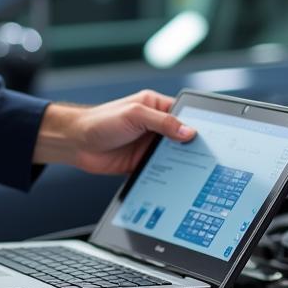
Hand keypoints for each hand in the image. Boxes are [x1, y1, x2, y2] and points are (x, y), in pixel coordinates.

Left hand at [33, 90, 195, 174]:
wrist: (75, 143)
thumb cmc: (100, 121)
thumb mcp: (135, 115)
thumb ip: (162, 122)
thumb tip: (189, 131)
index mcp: (155, 106)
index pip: (184, 113)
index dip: (198, 124)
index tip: (212, 136)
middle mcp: (154, 125)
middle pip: (182, 137)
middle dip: (193, 146)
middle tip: (208, 157)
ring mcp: (149, 145)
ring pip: (174, 155)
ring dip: (182, 162)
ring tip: (198, 171)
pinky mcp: (142, 163)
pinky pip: (162, 170)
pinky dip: (169, 175)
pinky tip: (178, 181)